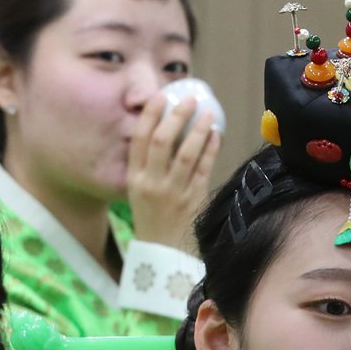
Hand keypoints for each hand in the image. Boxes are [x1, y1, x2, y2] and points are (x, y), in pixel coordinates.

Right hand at [126, 92, 221, 249]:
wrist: (162, 253)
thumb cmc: (152, 217)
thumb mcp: (139, 191)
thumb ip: (148, 165)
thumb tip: (166, 129)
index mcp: (134, 179)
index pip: (139, 140)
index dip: (150, 115)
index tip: (162, 96)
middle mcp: (151, 183)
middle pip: (162, 141)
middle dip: (176, 116)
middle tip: (189, 99)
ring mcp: (173, 192)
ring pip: (186, 153)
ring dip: (198, 130)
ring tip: (208, 112)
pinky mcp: (193, 201)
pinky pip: (203, 170)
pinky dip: (210, 150)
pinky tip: (216, 135)